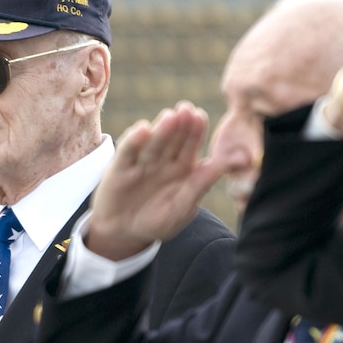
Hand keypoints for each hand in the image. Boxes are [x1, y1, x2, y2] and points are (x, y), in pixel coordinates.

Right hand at [86, 101, 233, 259]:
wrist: (123, 233)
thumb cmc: (157, 222)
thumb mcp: (181, 209)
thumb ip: (199, 186)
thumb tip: (222, 164)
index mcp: (183, 168)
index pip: (191, 145)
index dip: (196, 131)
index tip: (200, 116)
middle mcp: (163, 160)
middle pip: (173, 139)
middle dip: (180, 124)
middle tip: (187, 109)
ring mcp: (142, 162)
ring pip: (153, 143)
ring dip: (161, 130)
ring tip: (170, 117)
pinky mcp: (120, 167)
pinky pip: (128, 152)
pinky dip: (134, 141)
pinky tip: (143, 129)